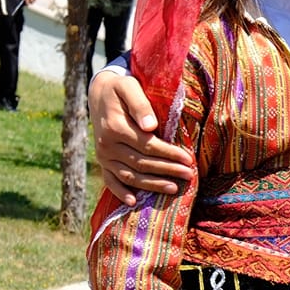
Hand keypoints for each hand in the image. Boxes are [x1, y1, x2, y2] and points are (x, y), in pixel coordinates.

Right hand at [91, 72, 195, 202]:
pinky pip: (110, 180)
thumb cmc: (120, 89)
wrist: (99, 93)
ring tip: (174, 189)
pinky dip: (120, 192)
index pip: (148, 146)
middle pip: (142, 163)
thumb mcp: (129, 87)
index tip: (188, 159)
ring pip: (130, 175)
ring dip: (152, 185)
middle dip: (167, 170)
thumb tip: (151, 126)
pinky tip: (133, 202)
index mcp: (115, 128)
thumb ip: (140, 105)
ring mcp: (103, 156)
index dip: (169, 154)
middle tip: (189, 175)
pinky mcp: (102, 162)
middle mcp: (106, 145)